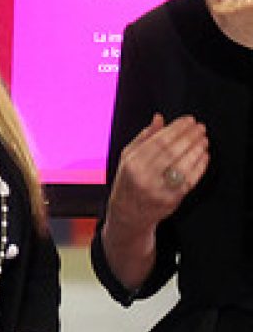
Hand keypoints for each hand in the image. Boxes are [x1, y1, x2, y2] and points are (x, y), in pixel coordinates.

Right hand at [107, 113, 208, 234]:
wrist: (128, 213)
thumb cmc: (129, 181)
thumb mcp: (128, 157)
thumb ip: (144, 137)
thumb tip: (159, 118)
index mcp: (132, 163)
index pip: (158, 141)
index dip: (176, 128)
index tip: (188, 120)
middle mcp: (144, 176)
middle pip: (172, 151)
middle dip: (190, 136)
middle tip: (200, 128)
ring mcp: (158, 190)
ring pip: (183, 165)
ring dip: (197, 150)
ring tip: (203, 139)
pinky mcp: (171, 200)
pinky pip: (190, 180)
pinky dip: (199, 166)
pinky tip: (203, 156)